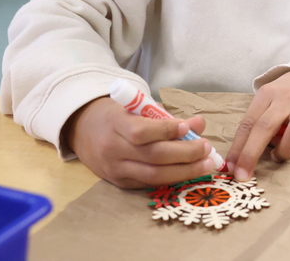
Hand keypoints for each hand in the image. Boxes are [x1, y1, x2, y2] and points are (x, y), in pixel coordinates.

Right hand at [63, 96, 215, 188]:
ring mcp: (115, 169)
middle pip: (152, 156)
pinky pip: (149, 184)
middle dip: (184, 154)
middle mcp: (113, 149)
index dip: (166, 131)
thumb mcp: (137, 106)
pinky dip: (171, 178)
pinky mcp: (120, 183)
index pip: (141, 132)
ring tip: (206, 164)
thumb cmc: (117, 114)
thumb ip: (166, 116)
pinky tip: (189, 173)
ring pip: (153, 175)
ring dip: (184, 171)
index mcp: (115, 124)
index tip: (188, 127)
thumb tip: (199, 124)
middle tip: (207, 148)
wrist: (83, 130)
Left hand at [226, 69, 289, 180]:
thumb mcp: (269, 100)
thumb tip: (242, 157)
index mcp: (268, 94)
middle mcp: (287, 97)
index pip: (248, 122)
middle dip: (251, 154)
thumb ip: (259, 122)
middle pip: (265, 127)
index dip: (238, 148)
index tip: (230, 168)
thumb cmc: (288, 96)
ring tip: (280, 153)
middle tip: (243, 175)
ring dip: (283, 151)